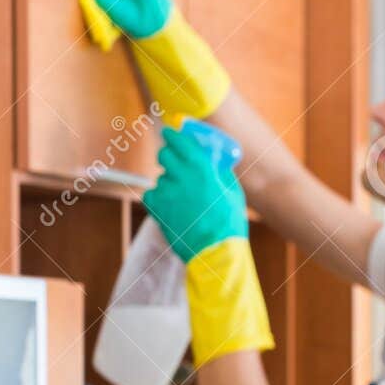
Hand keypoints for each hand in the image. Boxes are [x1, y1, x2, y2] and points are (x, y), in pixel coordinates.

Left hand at [143, 125, 248, 262]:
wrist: (216, 252)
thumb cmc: (229, 224)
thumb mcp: (233, 192)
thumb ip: (221, 173)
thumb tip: (214, 162)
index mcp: (202, 169)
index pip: (179, 141)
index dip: (172, 135)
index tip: (169, 133)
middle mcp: (181, 177)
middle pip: (164, 155)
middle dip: (168, 157)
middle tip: (174, 163)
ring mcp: (167, 193)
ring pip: (160, 178)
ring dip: (168, 183)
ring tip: (180, 198)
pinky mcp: (158, 209)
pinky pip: (151, 195)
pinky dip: (158, 199)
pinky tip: (169, 206)